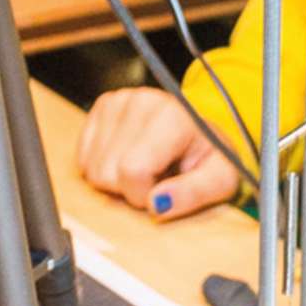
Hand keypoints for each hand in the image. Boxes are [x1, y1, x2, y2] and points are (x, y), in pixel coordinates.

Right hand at [76, 87, 242, 218]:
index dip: (144, 194)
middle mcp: (140, 101)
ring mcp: (118, 101)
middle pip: (107, 172)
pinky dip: (104, 167)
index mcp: (172, 116)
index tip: (165, 189)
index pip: (132, 171)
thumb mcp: (220, 180)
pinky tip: (128, 158)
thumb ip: (193, 194)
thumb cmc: (210, 156)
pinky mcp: (103, 106)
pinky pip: (84, 158)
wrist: (201, 130)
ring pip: (92, 168)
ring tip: (146, 167)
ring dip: (116, 179)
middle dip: (129, 188)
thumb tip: (158, 205)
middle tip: (157, 177)